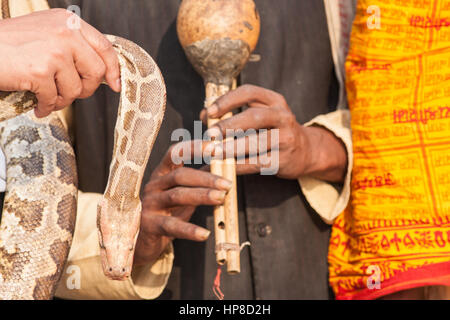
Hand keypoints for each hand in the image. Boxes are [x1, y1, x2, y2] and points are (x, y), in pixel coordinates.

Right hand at [0, 9, 120, 116]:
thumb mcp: (47, 33)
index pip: (105, 48)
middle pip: (96, 72)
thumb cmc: (10, 44)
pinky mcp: (40, 71)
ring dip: (62, 100)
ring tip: (47, 97)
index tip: (115, 84)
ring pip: (75, 89)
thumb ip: (74, 47)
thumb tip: (102, 72)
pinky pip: (54, 99)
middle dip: (86, 89)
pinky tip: (38, 106)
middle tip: (70, 94)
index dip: (113, 70)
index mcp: (69, 23)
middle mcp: (65, 34)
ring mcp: (54, 52)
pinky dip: (46, 107)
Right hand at [133, 141, 231, 265]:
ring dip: (201, 196)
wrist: (143, 241)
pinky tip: (205, 234)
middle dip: (205, 178)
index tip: (215, 146)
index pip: (175, 153)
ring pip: (176, 196)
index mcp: (162, 174)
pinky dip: (189, 229)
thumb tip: (229, 165)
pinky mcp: (149, 226)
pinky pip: (171, 226)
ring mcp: (149, 205)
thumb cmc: (168, 212)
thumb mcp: (184, 193)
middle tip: (227, 183)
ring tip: (221, 198)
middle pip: (180, 175)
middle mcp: (154, 186)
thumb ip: (202, 179)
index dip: (194, 148)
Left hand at [200, 84, 346, 181]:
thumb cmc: (273, 129)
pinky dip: (236, 166)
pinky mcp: (283, 160)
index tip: (210, 111)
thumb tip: (204, 114)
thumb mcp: (260, 114)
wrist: (306, 151)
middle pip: (254, 117)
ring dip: (230, 148)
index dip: (228, 100)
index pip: (249, 92)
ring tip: (212, 152)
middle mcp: (283, 117)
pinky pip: (256, 163)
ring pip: (255, 143)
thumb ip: (233, 111)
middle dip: (229, 125)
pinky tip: (221, 167)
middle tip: (209, 134)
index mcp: (275, 101)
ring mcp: (285, 139)